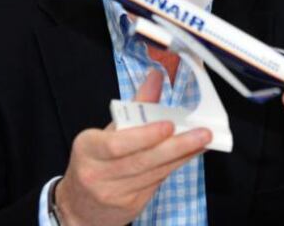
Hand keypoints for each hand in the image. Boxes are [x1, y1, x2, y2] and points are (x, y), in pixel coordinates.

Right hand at [56, 69, 211, 225]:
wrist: (80, 207)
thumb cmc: (95, 160)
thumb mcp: (106, 132)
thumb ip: (135, 105)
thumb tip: (156, 76)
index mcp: (88, 148)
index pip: (117, 144)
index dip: (145, 136)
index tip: (169, 125)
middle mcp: (98, 173)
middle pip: (141, 160)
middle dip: (176, 146)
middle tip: (203, 133)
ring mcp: (114, 194)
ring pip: (154, 172)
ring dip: (183, 155)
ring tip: (204, 140)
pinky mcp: (130, 206)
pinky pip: (158, 182)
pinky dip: (176, 166)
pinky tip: (191, 154)